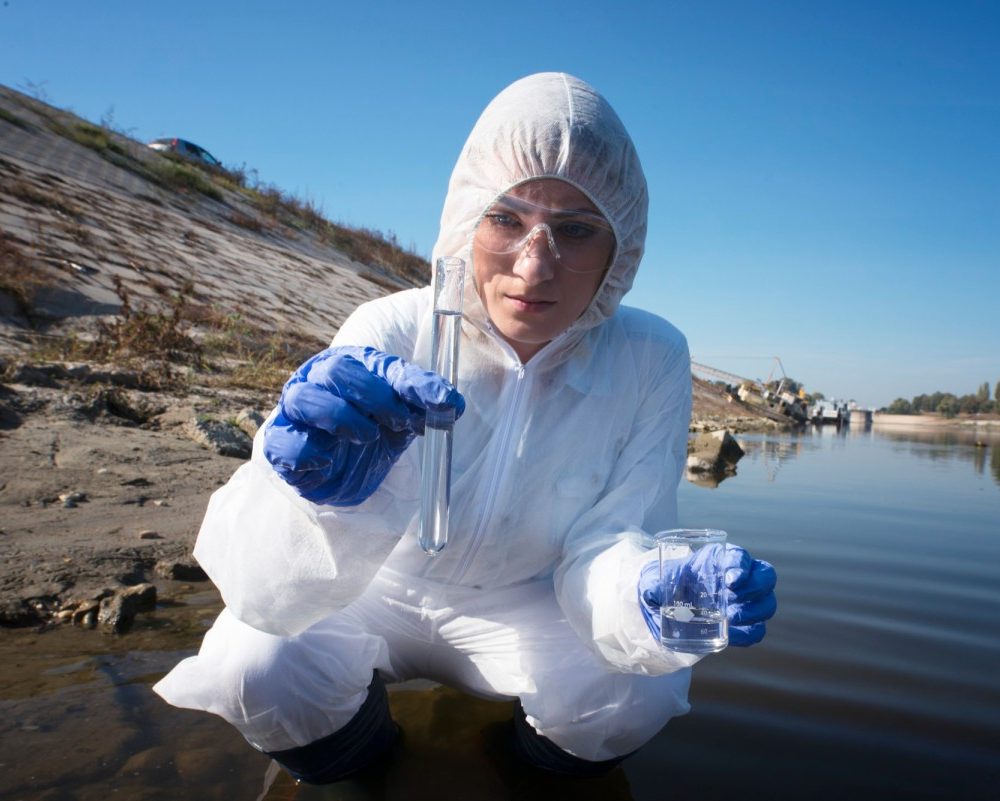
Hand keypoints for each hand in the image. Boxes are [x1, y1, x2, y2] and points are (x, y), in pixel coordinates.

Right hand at [263, 346, 464, 504]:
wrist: (346, 470)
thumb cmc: (375, 430)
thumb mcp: (404, 416)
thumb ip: (423, 404)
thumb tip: (453, 404)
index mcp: (353, 364)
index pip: (383, 366)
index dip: (414, 383)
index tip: (445, 402)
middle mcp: (319, 380)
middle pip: (336, 371)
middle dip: (374, 397)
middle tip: (399, 421)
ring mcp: (296, 411)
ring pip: (303, 399)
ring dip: (341, 418)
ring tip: (367, 437)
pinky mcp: (281, 444)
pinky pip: (284, 444)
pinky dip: (307, 453)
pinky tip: (329, 462)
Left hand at [638, 545, 776, 646]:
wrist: (662, 610)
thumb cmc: (663, 585)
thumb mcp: (653, 580)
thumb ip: (654, 582)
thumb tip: (656, 590)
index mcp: (718, 559)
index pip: (739, 555)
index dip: (740, 565)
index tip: (730, 580)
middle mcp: (737, 578)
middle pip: (765, 576)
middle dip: (755, 586)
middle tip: (733, 596)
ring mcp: (743, 602)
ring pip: (766, 604)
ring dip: (753, 612)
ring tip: (729, 618)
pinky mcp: (742, 625)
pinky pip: (757, 631)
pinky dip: (748, 633)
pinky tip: (731, 633)